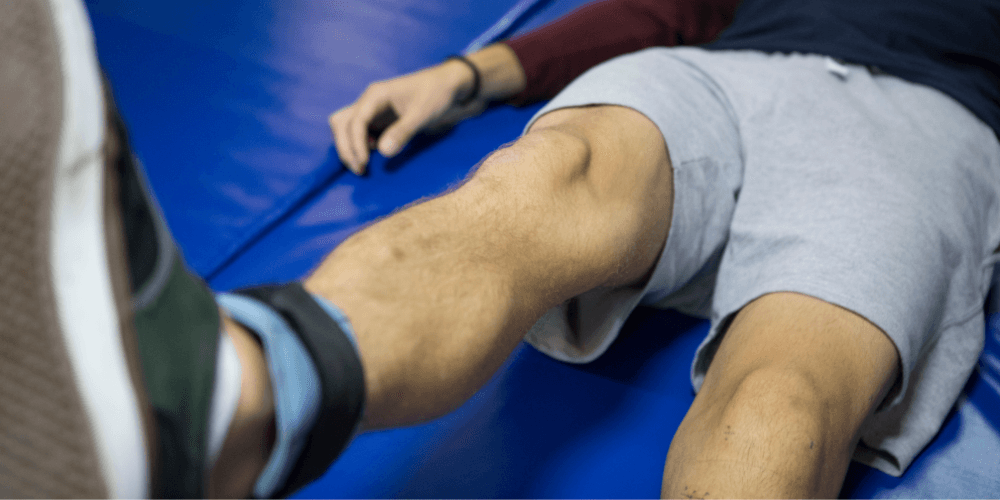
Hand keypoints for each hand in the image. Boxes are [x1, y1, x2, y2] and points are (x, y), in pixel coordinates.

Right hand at [330, 59, 485, 174]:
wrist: (447, 86)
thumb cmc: (436, 95)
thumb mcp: (422, 114)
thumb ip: (403, 132)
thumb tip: (383, 152)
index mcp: (376, 95)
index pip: (355, 121)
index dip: (356, 144)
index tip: (364, 163)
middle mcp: (368, 101)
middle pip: (342, 123)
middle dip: (346, 147)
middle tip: (361, 170)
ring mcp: (371, 110)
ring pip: (346, 127)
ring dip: (349, 146)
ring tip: (364, 165)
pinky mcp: (377, 118)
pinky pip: (358, 132)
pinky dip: (358, 144)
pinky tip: (373, 154)